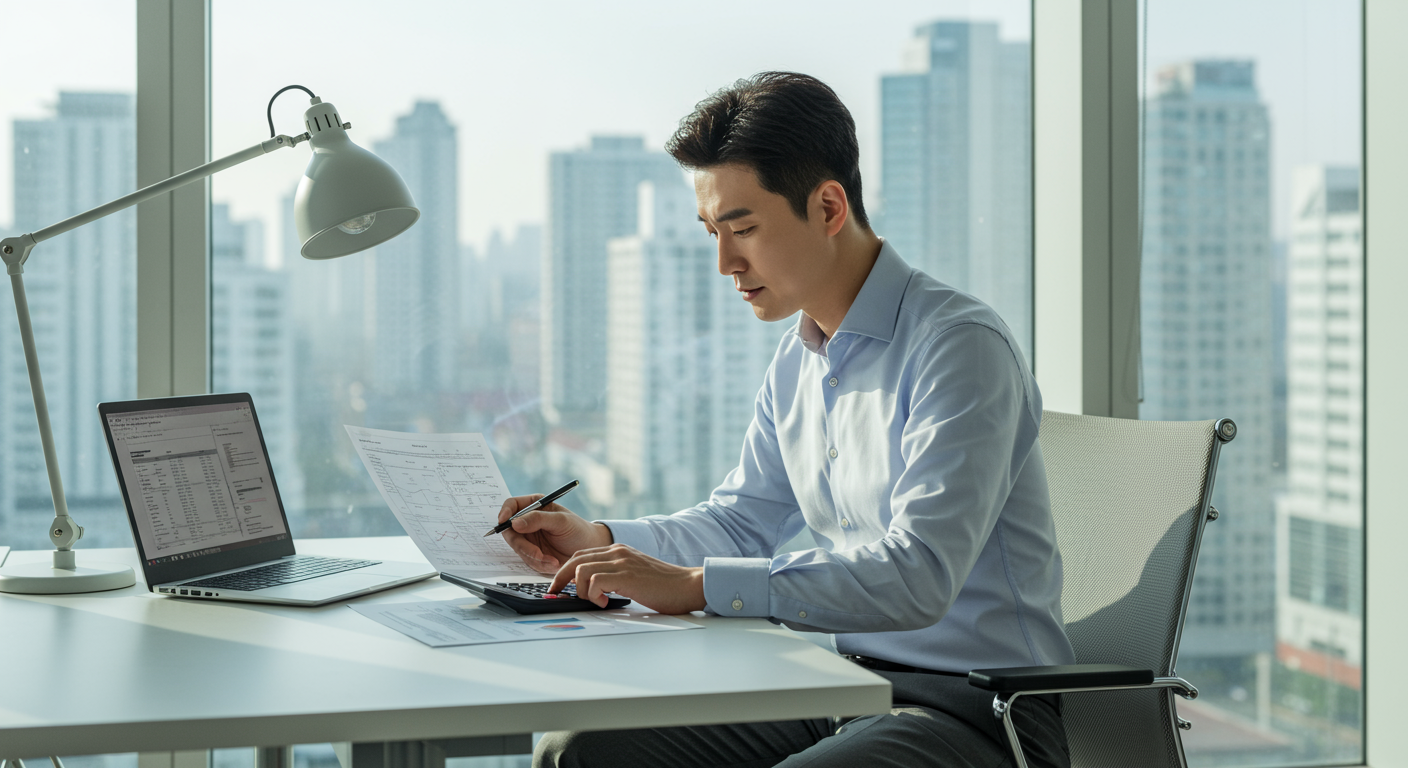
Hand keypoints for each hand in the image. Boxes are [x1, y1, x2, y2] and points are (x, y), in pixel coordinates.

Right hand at [496, 494, 612, 573]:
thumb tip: (515, 523)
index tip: (504, 521)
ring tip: (554, 561)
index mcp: (535, 505)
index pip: (512, 505)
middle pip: (510, 531)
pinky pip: (527, 560)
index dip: (505, 512)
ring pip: (518, 548)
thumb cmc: (578, 530)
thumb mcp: (561, 521)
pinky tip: (554, 563)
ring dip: (534, 557)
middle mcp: (528, 521)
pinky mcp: (532, 553)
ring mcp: (529, 538)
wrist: (589, 550)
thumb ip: (538, 519)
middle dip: (522, 545)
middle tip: (538, 554)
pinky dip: (540, 564)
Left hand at [549, 544, 705, 613]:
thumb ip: (616, 576)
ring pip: (580, 569)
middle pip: (575, 559)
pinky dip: (593, 595)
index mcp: (619, 550)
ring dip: (580, 589)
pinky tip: (606, 602)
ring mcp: (621, 562)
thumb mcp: (635, 575)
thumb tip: (593, 589)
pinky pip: (594, 581)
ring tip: (594, 600)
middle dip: (560, 578)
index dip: (566, 570)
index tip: (558, 586)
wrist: (688, 585)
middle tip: (556, 593)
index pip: (582, 555)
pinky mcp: (625, 575)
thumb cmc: (665, 586)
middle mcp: (617, 552)